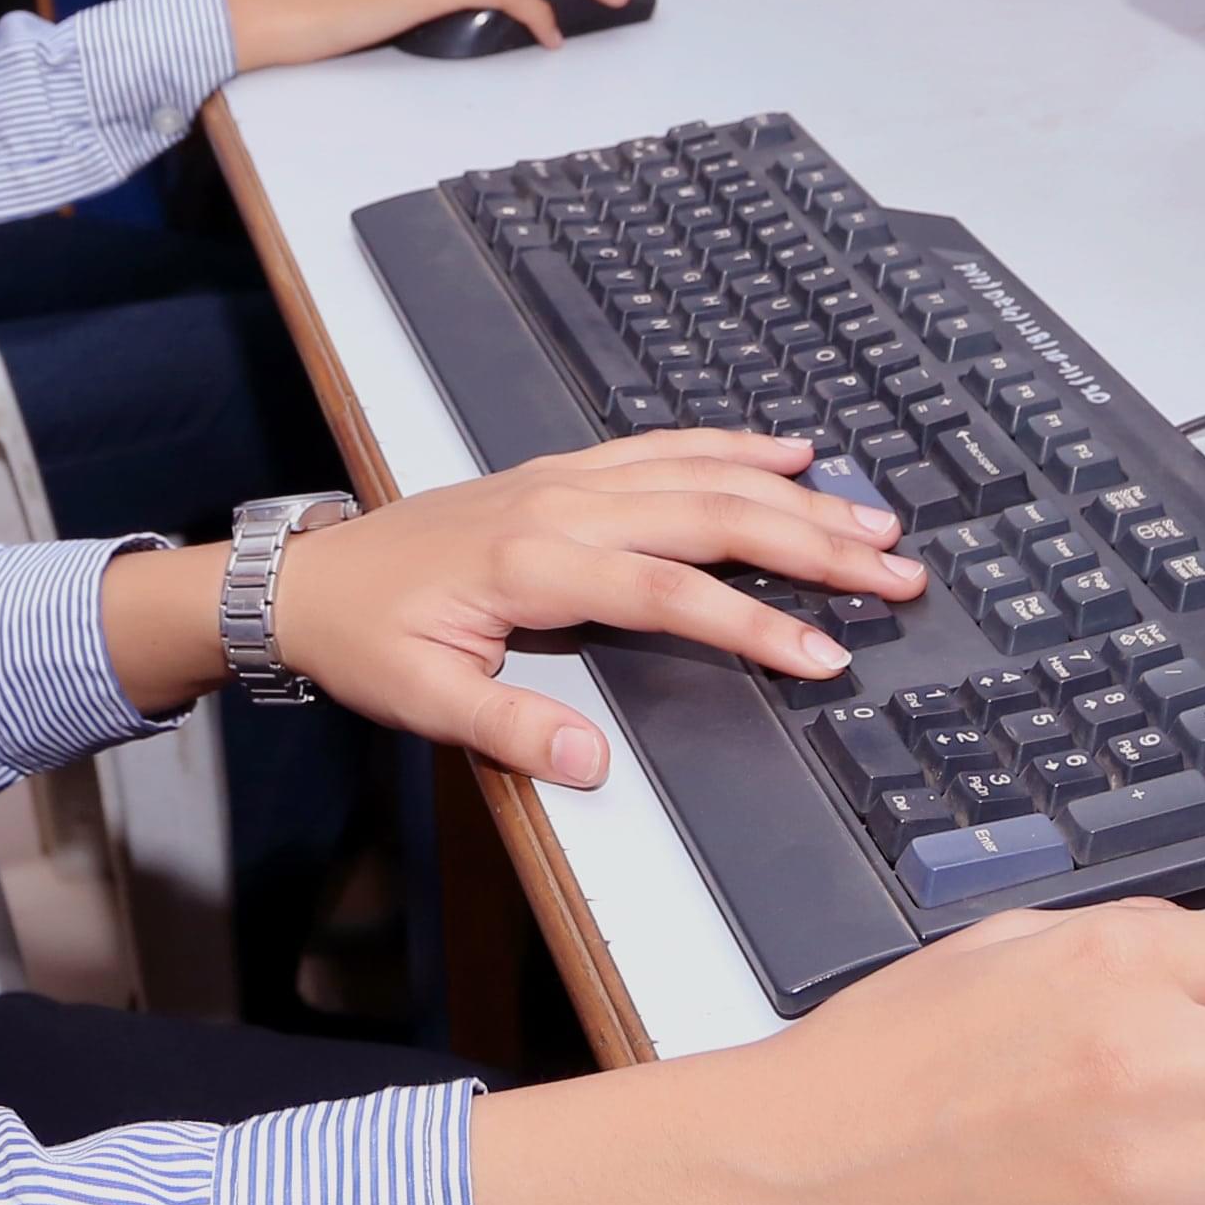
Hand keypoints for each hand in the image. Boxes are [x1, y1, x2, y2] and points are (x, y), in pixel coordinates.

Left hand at [94, 427, 924, 784]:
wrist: (308, 578)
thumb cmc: (367, 638)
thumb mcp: (424, 702)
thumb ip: (513, 728)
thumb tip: (593, 760)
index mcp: (537, 567)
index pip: (673, 595)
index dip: (754, 626)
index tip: (825, 654)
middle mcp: (564, 508)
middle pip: (712, 517)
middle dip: (812, 544)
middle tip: (896, 571)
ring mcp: (566, 480)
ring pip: (701, 475)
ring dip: (792, 493)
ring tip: (872, 515)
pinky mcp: (562, 472)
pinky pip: (663, 446)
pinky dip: (730, 444)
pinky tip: (785, 450)